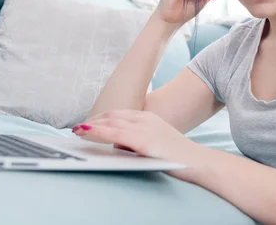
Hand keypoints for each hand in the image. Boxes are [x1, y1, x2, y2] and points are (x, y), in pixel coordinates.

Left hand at [72, 110, 202, 179]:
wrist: (198, 162)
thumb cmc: (178, 156)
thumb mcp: (156, 142)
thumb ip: (137, 140)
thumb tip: (117, 144)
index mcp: (149, 117)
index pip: (119, 113)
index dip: (102, 117)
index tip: (89, 122)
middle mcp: (145, 118)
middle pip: (112, 115)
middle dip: (93, 120)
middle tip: (78, 128)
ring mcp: (143, 128)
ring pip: (109, 122)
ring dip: (91, 125)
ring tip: (77, 130)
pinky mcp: (141, 140)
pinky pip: (112, 133)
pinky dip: (96, 131)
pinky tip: (85, 132)